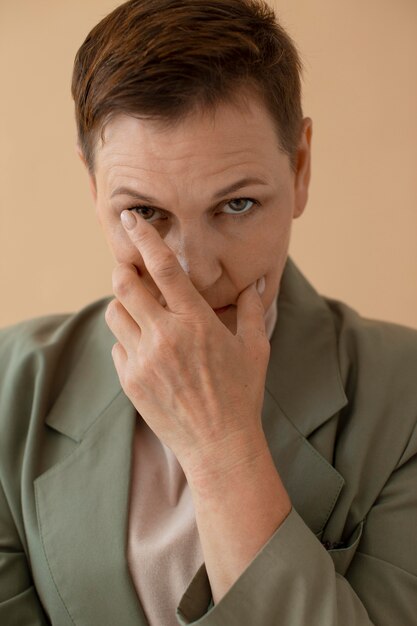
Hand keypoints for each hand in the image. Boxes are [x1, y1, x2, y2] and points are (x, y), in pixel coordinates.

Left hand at [105, 210, 270, 477]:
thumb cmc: (242, 394)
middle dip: (123, 268)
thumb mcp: (254, 348)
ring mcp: (143, 360)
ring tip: (143, 312)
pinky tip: (148, 350)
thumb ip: (250, 308)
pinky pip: (117, 346)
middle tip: (130, 268)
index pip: (163, 267)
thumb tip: (256, 280)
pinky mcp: (130, 381)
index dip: (144, 237)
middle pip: (124, 284)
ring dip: (124, 304)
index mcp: (196, 322)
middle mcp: (165, 336)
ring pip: (115, 313)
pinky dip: (127, 339)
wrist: (220, 445)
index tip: (130, 219)